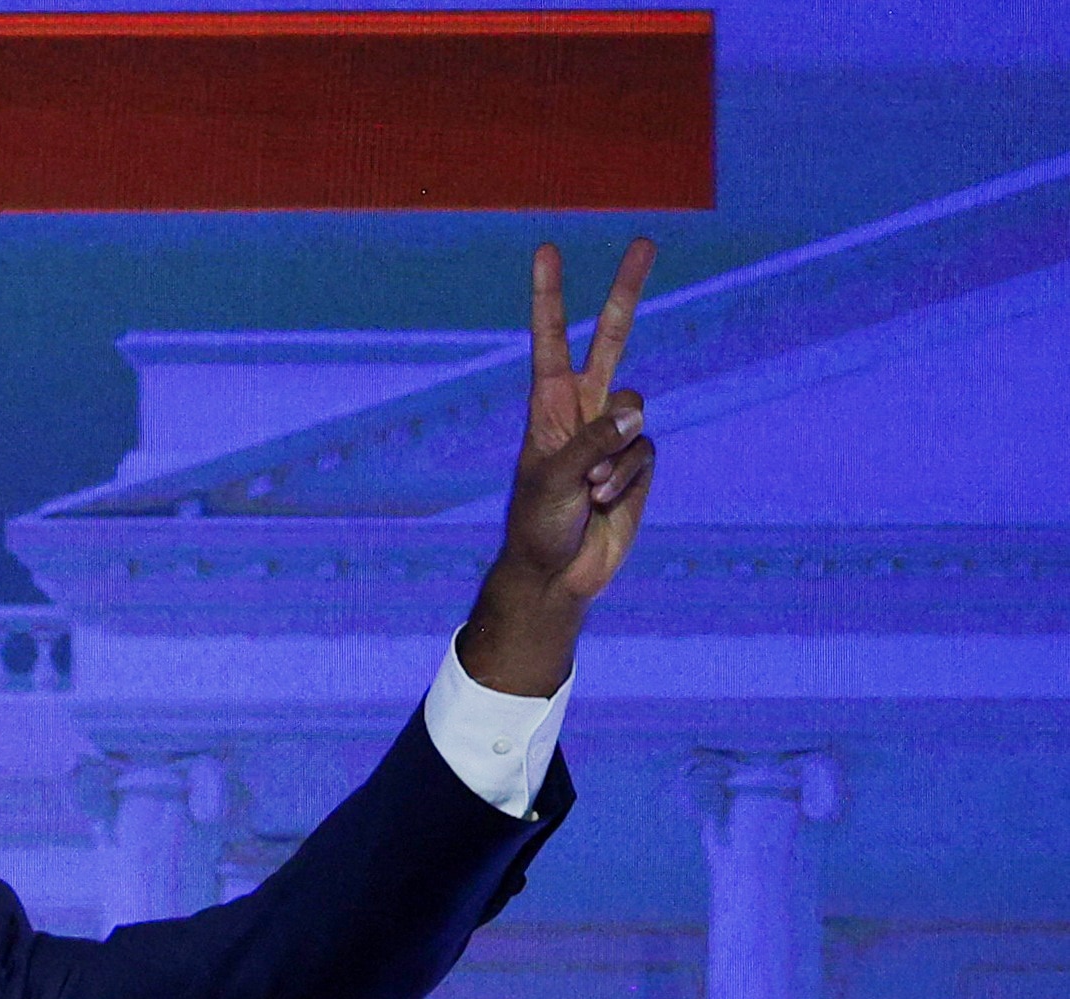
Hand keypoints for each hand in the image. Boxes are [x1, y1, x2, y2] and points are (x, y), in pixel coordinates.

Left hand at [463, 237, 658, 696]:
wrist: (558, 572)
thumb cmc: (539, 523)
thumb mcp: (553, 478)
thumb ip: (594, 439)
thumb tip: (637, 410)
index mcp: (548, 404)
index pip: (550, 339)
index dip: (550, 296)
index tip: (547, 250)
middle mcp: (583, 409)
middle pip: (611, 339)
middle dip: (626, 291)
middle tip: (643, 240)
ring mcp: (614, 433)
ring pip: (638, 413)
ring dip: (614, 457)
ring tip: (586, 491)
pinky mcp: (638, 461)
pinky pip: (646, 452)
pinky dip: (627, 478)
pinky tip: (604, 502)